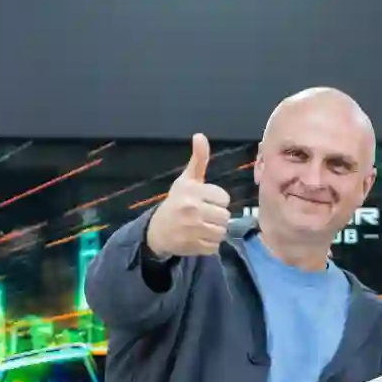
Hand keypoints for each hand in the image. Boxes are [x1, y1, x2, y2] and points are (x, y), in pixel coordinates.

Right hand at [145, 133, 231, 257]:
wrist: (156, 230)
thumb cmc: (176, 202)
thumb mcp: (186, 180)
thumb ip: (198, 160)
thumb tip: (200, 136)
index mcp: (193, 191)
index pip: (224, 198)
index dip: (217, 201)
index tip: (206, 201)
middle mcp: (192, 209)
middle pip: (225, 216)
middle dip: (217, 216)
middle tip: (205, 216)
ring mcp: (193, 229)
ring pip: (222, 231)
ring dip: (215, 231)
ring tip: (203, 227)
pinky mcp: (193, 246)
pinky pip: (214, 246)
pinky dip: (209, 244)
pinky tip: (199, 237)